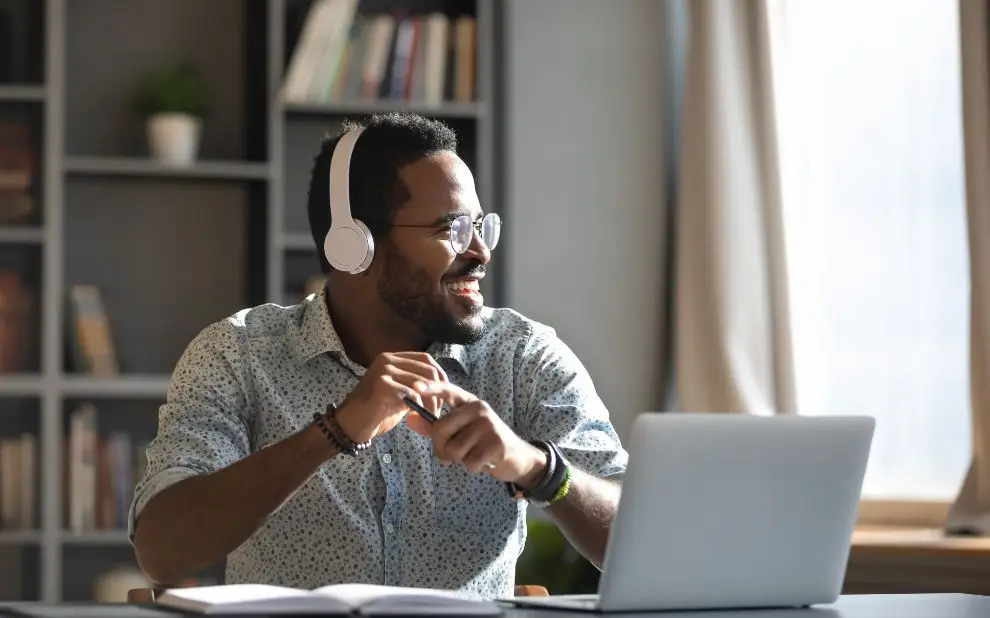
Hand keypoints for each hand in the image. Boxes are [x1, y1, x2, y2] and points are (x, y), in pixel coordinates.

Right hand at [334, 352, 447, 443]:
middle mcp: (388, 359)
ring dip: (431, 403)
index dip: (440, 375)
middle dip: (438, 391)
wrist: (351, 425)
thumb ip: (415, 384)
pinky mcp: (382, 385)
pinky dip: (419, 408)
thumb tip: (440, 385)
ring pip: (422, 383)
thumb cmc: (375, 412)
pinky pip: (412, 394)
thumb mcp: (399, 393)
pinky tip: (417, 418)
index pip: (425, 359)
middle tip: (438, 410)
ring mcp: (384, 371)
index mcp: (392, 358)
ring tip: (429, 417)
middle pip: (427, 369)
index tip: (445, 393)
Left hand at [406, 381, 547, 486]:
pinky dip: (473, 467)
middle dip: (440, 448)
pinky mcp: (496, 442)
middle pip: (441, 429)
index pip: (448, 390)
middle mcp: (479, 409)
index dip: (431, 388)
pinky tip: (484, 461)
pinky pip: (469, 461)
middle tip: (450, 455)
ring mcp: (489, 424)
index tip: (415, 387)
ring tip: (473, 455)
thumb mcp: (460, 432)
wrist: (517, 457)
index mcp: (469, 403)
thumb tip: (409, 419)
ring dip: (459, 460)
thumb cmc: (483, 443)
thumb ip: (434, 427)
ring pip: (454, 449)